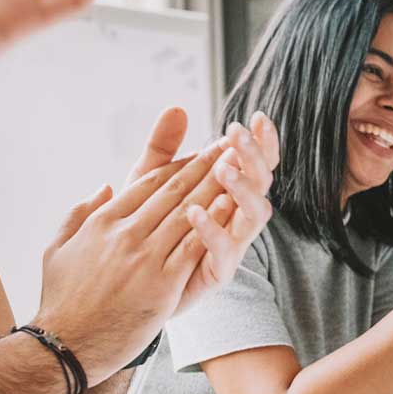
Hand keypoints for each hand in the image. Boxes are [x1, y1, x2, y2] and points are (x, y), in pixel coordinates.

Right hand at [38, 128, 272, 387]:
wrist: (65, 345)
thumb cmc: (61, 300)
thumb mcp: (58, 246)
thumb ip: (80, 212)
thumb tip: (101, 187)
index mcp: (103, 220)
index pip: (149, 182)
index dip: (180, 163)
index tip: (201, 151)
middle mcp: (125, 232)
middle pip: (174, 190)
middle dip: (206, 165)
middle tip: (230, 146)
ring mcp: (144, 257)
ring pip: (188, 212)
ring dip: (217, 186)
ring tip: (238, 167)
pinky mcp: (161, 284)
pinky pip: (194, 247)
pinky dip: (214, 224)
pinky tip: (232, 208)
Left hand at [124, 107, 278, 313]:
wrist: (129, 285)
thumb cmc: (144, 231)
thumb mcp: (149, 183)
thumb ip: (163, 148)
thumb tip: (177, 108)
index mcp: (226, 193)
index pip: (255, 162)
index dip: (261, 142)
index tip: (257, 117)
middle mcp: (235, 217)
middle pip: (262, 182)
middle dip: (254, 156)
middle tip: (237, 135)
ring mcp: (231, 245)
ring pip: (256, 214)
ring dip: (243, 188)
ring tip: (222, 168)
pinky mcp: (216, 272)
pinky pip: (225, 251)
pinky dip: (213, 229)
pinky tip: (194, 211)